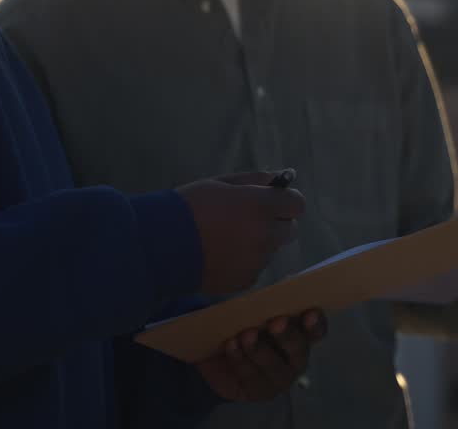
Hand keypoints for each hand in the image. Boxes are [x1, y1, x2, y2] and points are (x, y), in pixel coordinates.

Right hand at [176, 172, 305, 294]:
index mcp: (261, 206)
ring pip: (272, 250)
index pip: (297, 204)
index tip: (274, 201)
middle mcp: (265, 235)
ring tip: (227, 239)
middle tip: (250, 219)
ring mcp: (257, 261)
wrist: (160, 246)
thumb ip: (255, 180)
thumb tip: (280, 178)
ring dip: (260, 243)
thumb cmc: (189, 207)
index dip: (287, 202)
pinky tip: (221, 255)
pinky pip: (256, 268)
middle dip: (277, 223)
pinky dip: (246, 262)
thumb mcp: (221, 183)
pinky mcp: (246, 280)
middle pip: (291, 230)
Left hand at [197, 310, 327, 402]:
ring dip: (260, 350)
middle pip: (298, 349)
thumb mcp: (253, 309)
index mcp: (301, 335)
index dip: (315, 323)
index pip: (316, 330)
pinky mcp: (258, 391)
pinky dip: (240, 359)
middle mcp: (295, 359)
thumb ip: (265, 301)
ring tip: (246, 335)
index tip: (309, 313)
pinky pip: (250, 376)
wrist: (215, 354)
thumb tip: (266, 288)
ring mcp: (279, 378)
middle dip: (287, 336)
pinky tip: (231, 345)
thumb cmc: (243, 325)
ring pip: (274, 367)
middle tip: (275, 323)